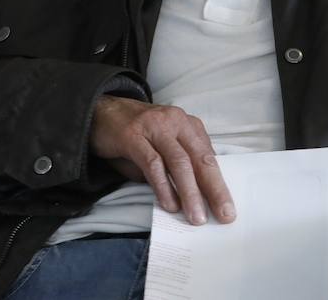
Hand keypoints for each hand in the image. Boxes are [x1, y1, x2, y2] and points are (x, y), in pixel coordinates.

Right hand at [89, 96, 233, 225]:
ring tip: (196, 216)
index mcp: (189, 126)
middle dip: (214, 189)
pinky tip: (170, 204)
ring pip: (180, 162)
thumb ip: (176, 167)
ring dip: (190, 192)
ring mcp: (156, 127)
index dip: (220, 184)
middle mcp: (177, 123)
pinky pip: (153, 164)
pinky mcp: (134, 136)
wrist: (99, 112)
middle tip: (224, 215)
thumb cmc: (135, 136)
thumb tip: (192, 198)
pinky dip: (163, 186)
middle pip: (201, 159)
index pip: (209, 158)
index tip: (228, 208)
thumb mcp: (161, 148)